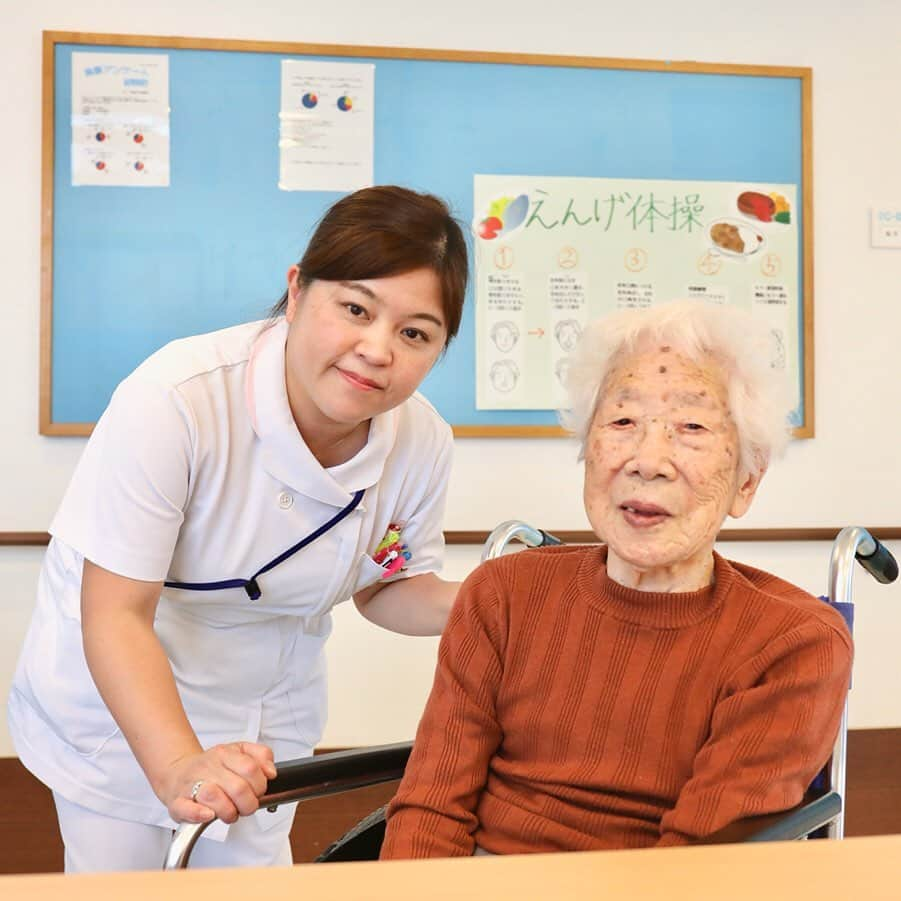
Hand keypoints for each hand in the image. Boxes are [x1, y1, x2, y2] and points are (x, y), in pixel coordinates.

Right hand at [158, 742, 277, 824]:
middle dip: (249, 804)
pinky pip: (186, 808)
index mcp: (225, 754)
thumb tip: (271, 772)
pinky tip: (209, 815)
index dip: (260, 785)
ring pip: (213, 796)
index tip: (257, 792)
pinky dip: (199, 814)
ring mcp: (192, 784)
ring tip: (230, 813)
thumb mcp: (239, 751)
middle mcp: (208, 767)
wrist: (178, 772)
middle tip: (246, 806)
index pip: (251, 768)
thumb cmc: (212, 767)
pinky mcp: (177, 802)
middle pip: (238, 787)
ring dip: (228, 811)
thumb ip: (261, 755)